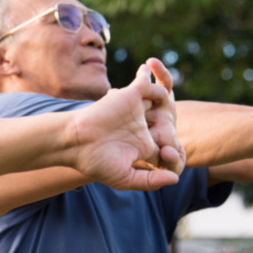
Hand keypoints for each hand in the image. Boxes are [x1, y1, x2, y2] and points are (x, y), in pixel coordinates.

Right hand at [72, 63, 181, 189]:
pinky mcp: (129, 96)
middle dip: (172, 128)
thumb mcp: (126, 178)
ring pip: (159, 100)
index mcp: (143, 146)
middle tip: (171, 139)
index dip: (176, 154)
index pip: (167, 146)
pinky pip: (144, 83)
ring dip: (166, 99)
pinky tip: (150, 71)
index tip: (174, 157)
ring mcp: (135, 110)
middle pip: (167, 122)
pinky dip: (147, 75)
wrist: (76, 143)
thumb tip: (176, 179)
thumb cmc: (96, 163)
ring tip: (167, 105)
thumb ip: (151, 181)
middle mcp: (141, 127)